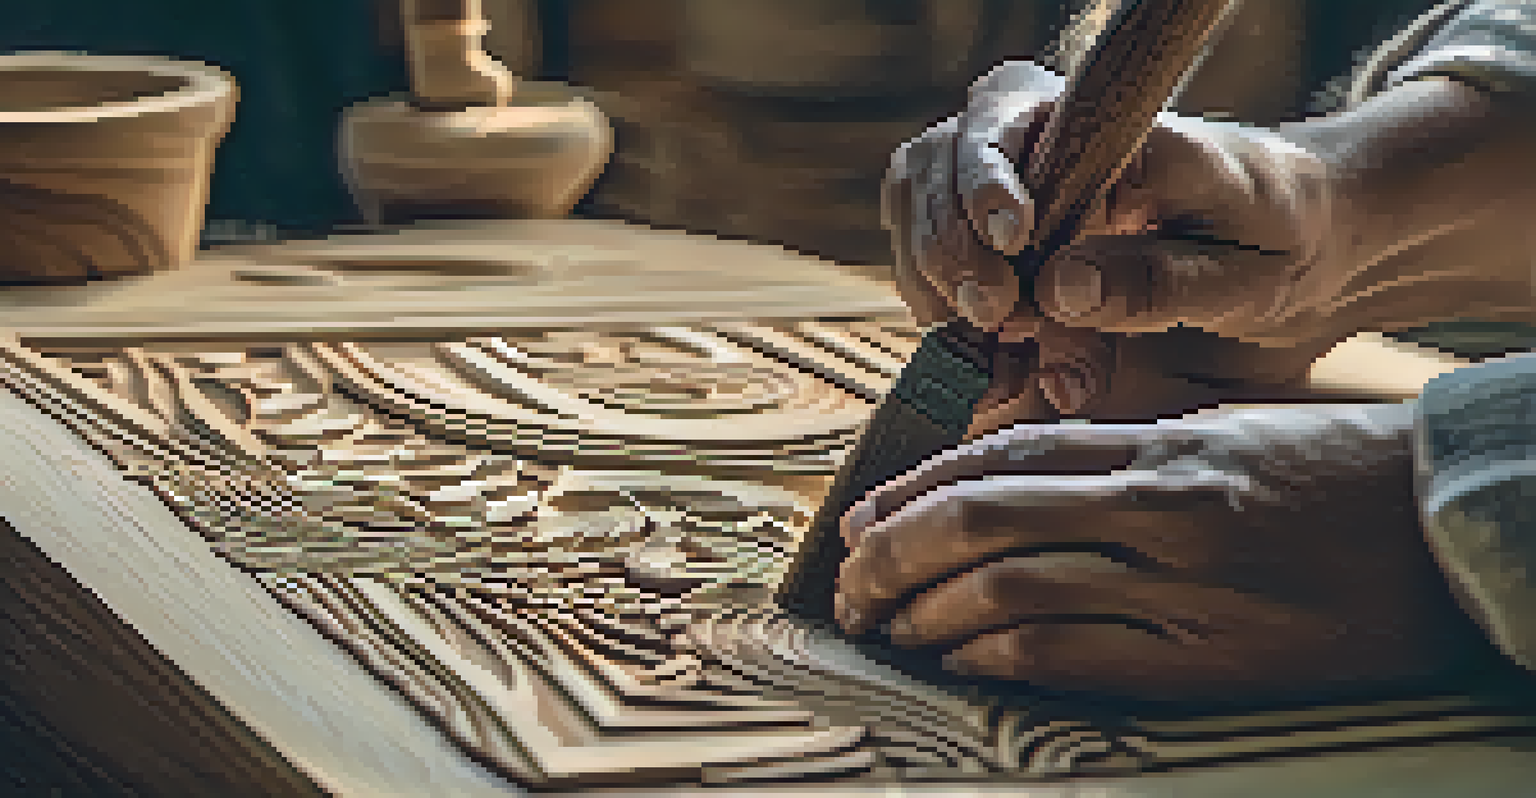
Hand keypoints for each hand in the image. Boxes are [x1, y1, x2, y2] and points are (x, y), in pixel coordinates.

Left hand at [834, 404, 1499, 703]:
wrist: (1455, 527)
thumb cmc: (1338, 475)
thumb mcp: (1225, 436)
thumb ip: (1123, 456)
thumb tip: (1013, 489)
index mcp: (1161, 443)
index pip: (1003, 456)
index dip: (916, 489)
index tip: (862, 520)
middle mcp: (1161, 505)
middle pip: (984, 519)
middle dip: (893, 553)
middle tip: (848, 584)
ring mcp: (1187, 585)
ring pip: (1012, 589)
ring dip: (927, 613)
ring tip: (887, 629)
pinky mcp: (1215, 659)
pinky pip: (1075, 657)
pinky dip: (997, 658)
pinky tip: (958, 662)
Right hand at [884, 61, 1528, 347]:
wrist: (1290, 239)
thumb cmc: (1278, 246)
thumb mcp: (1248, 276)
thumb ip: (1159, 283)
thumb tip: (1059, 290)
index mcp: (1114, 124)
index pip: (1010, 124)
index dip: (987, 189)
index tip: (1008, 248)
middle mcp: (1046, 128)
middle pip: (942, 155)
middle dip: (948, 242)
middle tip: (993, 317)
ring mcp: (1010, 167)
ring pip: (916, 191)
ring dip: (931, 270)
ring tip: (988, 336)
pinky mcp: (992, 214)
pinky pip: (923, 238)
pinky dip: (935, 296)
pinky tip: (982, 345)